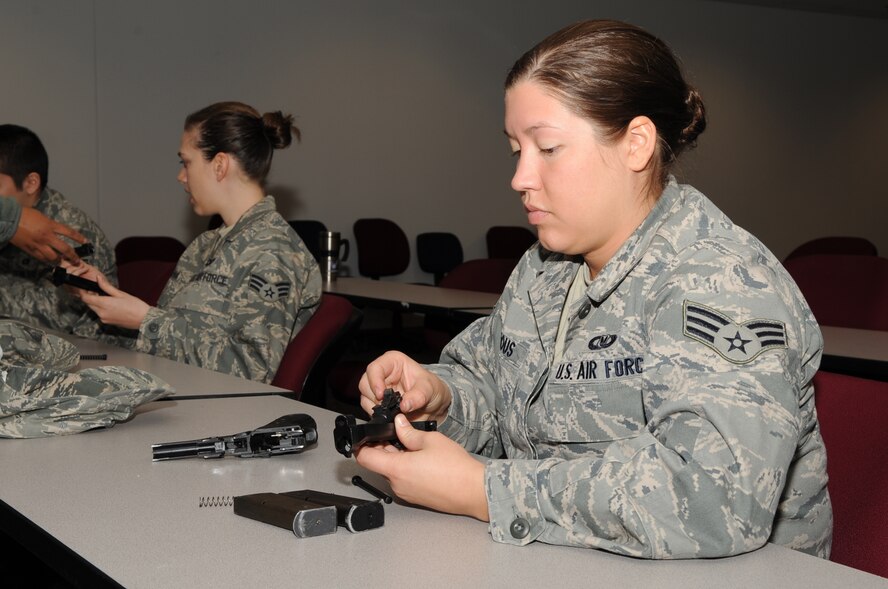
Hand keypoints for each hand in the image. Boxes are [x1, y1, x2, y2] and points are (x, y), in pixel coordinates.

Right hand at [11, 207, 86, 263]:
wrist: (9, 219)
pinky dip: (47, 260)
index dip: (78, 237)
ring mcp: (39, 244)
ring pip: (53, 257)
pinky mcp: (30, 250)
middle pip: (65, 249)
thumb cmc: (25, 214)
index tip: (85, 241)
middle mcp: (47, 236)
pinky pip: (41, 258)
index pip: (69, 232)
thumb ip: (50, 225)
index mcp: (51, 225)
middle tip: (77, 261)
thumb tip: (56, 231)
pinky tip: (49, 261)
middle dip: (73, 256)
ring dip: (59, 260)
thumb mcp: (42, 217)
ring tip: (62, 261)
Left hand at [65, 263, 150, 328]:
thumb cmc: (135, 306)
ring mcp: (104, 319)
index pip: (86, 298)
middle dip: (90, 297)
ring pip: (94, 309)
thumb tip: (98, 278)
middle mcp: (101, 313)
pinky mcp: (107, 322)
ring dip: (96, 303)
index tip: (84, 288)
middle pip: (89, 304)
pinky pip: (100, 314)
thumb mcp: (121, 293)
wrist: (144, 319)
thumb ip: (106, 286)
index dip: (83, 292)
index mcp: (104, 304)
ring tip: (107, 298)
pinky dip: (102, 309)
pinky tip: (112, 306)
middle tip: (98, 291)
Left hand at [355, 414, 488, 520]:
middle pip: (378, 464)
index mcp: (397, 469)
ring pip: (392, 472)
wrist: (474, 492)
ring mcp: (406, 493)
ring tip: (415, 447)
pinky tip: (422, 460)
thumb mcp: (431, 440)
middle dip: (384, 448)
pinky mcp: (415, 498)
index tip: (367, 436)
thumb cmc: (455, 467)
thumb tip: (398, 423)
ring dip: (396, 459)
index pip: (365, 458)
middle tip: (398, 434)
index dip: (362, 445)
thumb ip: (409, 432)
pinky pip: (403, 481)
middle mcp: (397, 484)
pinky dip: (406, 469)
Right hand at [358, 351, 451, 422]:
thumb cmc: (431, 388)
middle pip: (365, 383)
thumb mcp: (429, 389)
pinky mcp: (377, 403)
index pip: (375, 368)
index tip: (381, 395)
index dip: (375, 381)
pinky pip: (369, 410)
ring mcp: (378, 389)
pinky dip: (377, 415)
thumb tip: (404, 405)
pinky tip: (390, 417)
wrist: (434, 405)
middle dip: (374, 397)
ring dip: (376, 408)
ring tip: (393, 412)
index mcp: (392, 362)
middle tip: (388, 408)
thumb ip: (418, 396)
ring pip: (365, 398)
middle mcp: (382, 374)